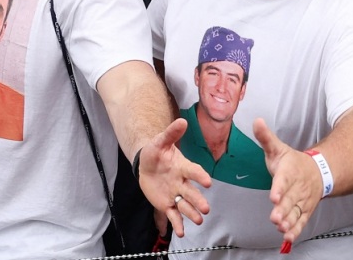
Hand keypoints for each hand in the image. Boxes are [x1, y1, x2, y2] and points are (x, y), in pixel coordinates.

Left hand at [138, 118, 211, 237]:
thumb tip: (182, 121)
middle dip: (199, 200)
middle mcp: (182, 183)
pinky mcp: (167, 204)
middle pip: (192, 193)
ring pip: (185, 206)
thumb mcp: (160, 141)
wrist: (145, 164)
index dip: (200, 176)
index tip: (207, 182)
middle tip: (206, 208)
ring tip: (199, 220)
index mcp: (183, 167)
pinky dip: (177, 224)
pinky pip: (173, 215)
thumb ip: (171, 133)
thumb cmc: (156, 152)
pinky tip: (180, 232)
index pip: (193, 171)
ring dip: (192, 213)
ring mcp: (175, 194)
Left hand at [253, 118, 321, 244]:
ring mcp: (302, 200)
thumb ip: (266, 137)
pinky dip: (296, 230)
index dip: (279, 189)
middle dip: (283, 210)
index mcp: (289, 172)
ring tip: (281, 228)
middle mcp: (297, 188)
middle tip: (275, 217)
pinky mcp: (304, 210)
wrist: (319, 171)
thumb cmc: (293, 161)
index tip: (274, 196)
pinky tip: (288, 237)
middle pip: (290, 200)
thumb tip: (256, 120)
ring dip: (289, 221)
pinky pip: (301, 221)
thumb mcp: (278, 148)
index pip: (284, 180)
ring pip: (296, 212)